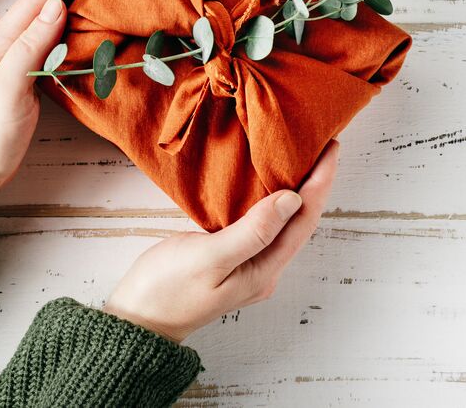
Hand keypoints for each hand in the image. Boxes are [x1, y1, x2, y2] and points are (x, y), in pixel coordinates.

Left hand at [0, 0, 120, 193]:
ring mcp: (23, 56)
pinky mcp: (34, 74)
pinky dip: (84, 24)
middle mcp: (14, 39)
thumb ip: (29, 46)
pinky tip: (101, 25)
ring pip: (60, 14)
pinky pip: (62, 38)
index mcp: (4, 37)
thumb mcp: (5, 89)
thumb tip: (57, 4)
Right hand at [103, 142, 338, 342]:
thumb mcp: (209, 259)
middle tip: (320, 145)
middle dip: (313, 183)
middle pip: (299, 221)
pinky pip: (260, 223)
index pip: (304, 221)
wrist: (136, 319)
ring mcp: (247, 265)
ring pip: (281, 221)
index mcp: (264, 271)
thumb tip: (292, 200)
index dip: (320, 183)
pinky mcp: (230, 257)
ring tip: (300, 157)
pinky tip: (264, 183)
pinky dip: (268, 199)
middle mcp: (263, 269)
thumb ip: (252, 231)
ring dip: (294, 189)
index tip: (329, 149)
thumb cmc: (167, 290)